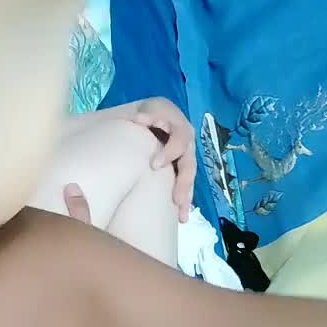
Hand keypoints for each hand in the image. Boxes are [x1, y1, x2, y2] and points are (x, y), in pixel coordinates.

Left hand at [130, 96, 195, 220]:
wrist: (153, 117)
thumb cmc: (149, 113)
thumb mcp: (149, 109)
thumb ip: (146, 115)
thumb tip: (138, 120)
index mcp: (181, 129)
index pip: (180, 141)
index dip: (170, 152)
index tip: (155, 165)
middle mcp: (187, 145)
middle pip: (189, 165)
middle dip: (183, 183)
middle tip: (176, 200)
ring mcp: (186, 158)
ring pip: (189, 178)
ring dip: (186, 197)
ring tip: (182, 216)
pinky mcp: (180, 169)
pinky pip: (185, 185)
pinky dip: (183, 201)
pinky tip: (181, 218)